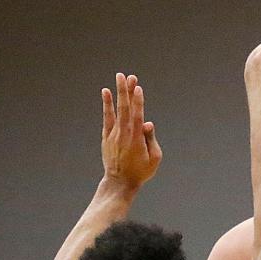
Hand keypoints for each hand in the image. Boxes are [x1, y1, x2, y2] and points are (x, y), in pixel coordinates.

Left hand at [101, 73, 161, 189]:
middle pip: (125, 108)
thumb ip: (151, 139)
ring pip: (117, 109)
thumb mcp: (154, 159)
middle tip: (128, 76)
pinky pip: (107, 117)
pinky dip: (106, 104)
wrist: (119, 182)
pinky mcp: (107, 137)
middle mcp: (124, 133)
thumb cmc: (140, 172)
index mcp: (137, 138)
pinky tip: (106, 92)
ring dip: (119, 92)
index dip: (138, 101)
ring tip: (119, 77)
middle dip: (127, 91)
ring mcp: (114, 134)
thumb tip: (147, 123)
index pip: (137, 115)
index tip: (138, 87)